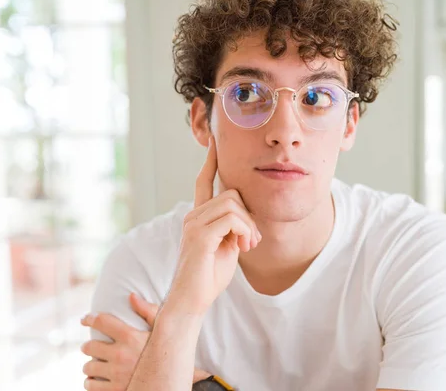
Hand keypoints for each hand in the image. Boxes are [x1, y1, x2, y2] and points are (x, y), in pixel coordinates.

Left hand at [80, 293, 210, 389]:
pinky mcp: (116, 390)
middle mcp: (121, 354)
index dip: (90, 318)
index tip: (85, 319)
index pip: (102, 321)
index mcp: (131, 336)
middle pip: (89, 346)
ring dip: (88, 365)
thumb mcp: (161, 329)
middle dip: (87, 346)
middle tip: (89, 347)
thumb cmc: (168, 351)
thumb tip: (131, 295)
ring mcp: (117, 374)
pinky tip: (94, 379)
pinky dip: (90, 382)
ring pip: (88, 367)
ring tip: (93, 365)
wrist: (171, 380)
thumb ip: (147, 311)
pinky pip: (91, 385)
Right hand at [164, 137, 260, 316]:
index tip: (215, 143)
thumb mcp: (228, 247)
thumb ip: (234, 228)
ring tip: (248, 246)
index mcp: (198, 217)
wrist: (192, 302)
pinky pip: (232, 219)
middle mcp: (192, 216)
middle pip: (231, 193)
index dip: (211, 162)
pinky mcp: (199, 236)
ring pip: (233, 203)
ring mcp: (193, 224)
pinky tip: (243, 247)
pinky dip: (245, 231)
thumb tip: (245, 217)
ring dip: (249, 225)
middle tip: (252, 240)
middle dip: (249, 215)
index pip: (204, 181)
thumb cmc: (209, 277)